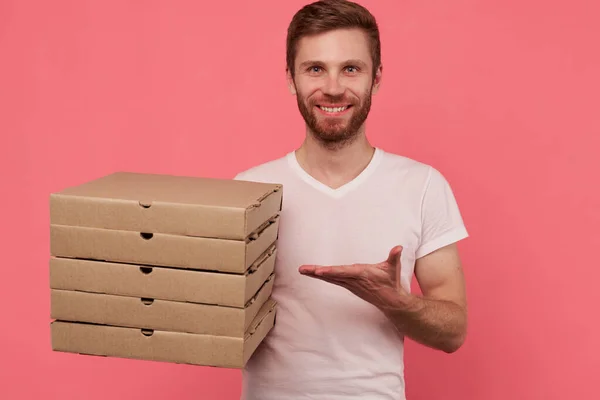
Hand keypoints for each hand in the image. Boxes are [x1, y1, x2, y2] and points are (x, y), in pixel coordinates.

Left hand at [298, 245, 415, 313]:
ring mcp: (349, 284)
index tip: (319, 271)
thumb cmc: (391, 282)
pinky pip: (333, 280)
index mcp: (361, 274)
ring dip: (316, 274)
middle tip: (302, 269)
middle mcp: (353, 280)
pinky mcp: (349, 285)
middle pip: (331, 275)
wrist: (390, 300)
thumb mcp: (393, 268)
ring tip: (303, 270)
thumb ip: (394, 256)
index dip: (330, 271)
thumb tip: (398, 248)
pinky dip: (323, 276)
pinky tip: (314, 273)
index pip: (343, 272)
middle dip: (316, 272)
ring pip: (330, 278)